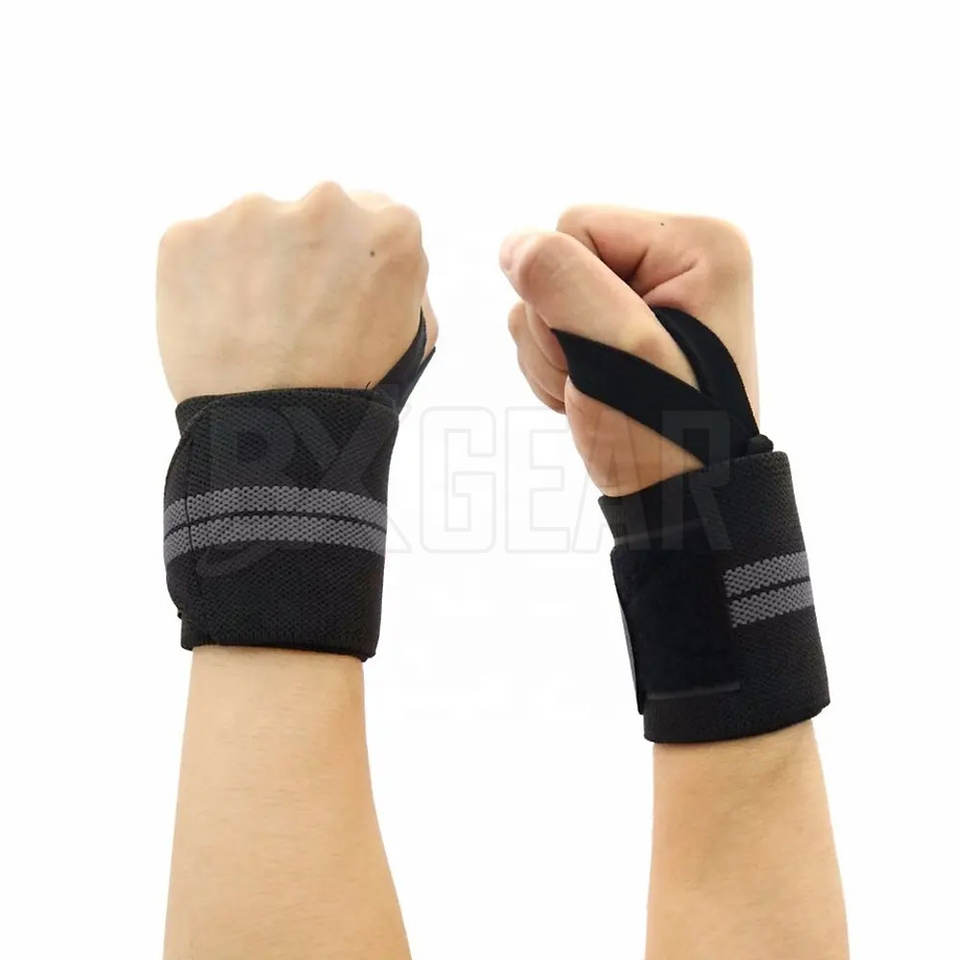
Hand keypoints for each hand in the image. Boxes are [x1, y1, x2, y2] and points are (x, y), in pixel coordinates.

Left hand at [157, 183, 437, 402]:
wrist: (274, 436)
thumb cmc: (351, 394)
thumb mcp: (412, 334)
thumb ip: (401, 277)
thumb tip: (374, 256)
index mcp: (391, 226)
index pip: (373, 214)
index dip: (352, 257)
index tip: (337, 289)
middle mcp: (324, 203)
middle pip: (312, 215)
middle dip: (304, 253)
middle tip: (295, 314)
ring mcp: (250, 214)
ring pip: (253, 228)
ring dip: (253, 263)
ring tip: (254, 327)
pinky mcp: (188, 235)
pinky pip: (198, 249)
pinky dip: (205, 281)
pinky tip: (219, 325)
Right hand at [500, 208, 756, 495]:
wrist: (677, 501)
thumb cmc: (662, 435)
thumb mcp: (616, 353)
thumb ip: (563, 283)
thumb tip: (515, 243)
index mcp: (696, 244)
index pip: (575, 226)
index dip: (563, 293)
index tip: (599, 352)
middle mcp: (677, 258)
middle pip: (558, 259)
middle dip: (557, 328)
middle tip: (597, 380)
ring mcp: (647, 292)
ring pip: (544, 296)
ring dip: (551, 353)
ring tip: (596, 391)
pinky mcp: (619, 323)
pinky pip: (548, 324)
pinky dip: (553, 366)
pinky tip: (589, 392)